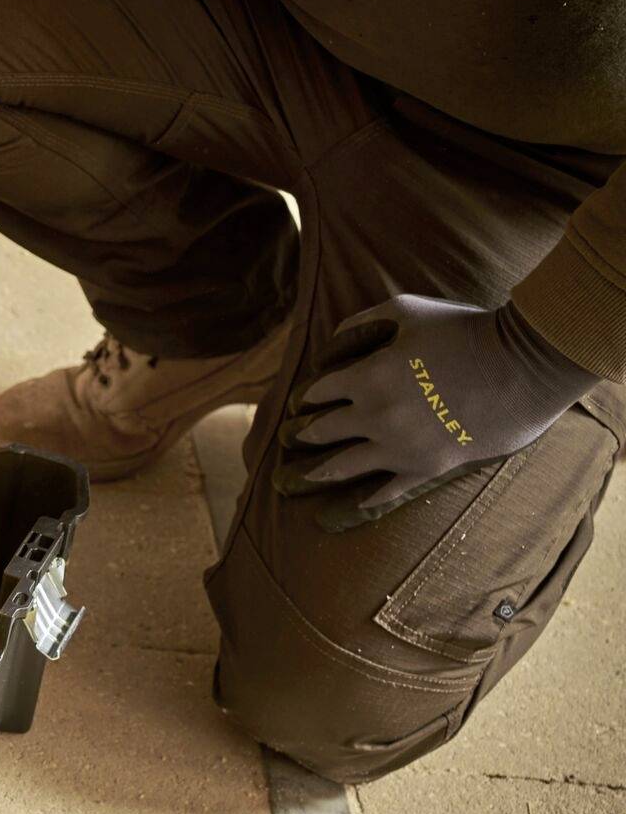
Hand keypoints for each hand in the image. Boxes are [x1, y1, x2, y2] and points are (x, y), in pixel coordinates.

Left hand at [275, 293, 601, 529]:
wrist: (522, 366)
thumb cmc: (465, 331)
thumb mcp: (409, 311)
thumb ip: (365, 321)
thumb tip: (334, 338)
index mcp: (365, 378)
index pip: (320, 392)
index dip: (307, 397)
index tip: (298, 404)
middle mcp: (374, 417)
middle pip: (323, 431)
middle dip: (303, 434)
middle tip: (289, 439)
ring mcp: (399, 448)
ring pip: (345, 466)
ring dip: (320, 472)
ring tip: (304, 478)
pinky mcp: (426, 468)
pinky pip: (389, 490)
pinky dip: (370, 498)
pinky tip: (357, 501)